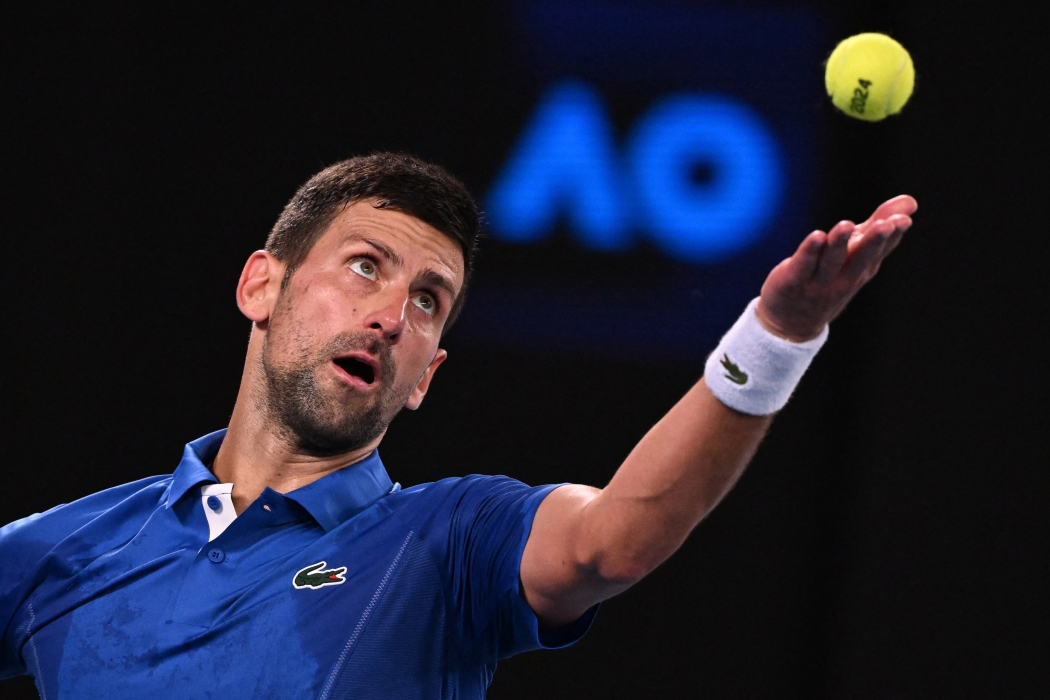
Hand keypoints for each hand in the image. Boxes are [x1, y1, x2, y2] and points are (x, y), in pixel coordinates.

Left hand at [756, 195, 916, 341]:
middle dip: (873, 241)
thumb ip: (879, 224)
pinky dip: (809, 252)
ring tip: (846, 225)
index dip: (892, 236)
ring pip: (831, 261)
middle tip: (886, 225)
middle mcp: (844, 277)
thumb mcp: (857, 253)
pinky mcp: (792, 281)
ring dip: (839, 243)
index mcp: (862, 268)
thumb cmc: (831, 279)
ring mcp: (818, 282)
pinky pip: (802, 266)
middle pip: (860, 258)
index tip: (903, 220)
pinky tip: (816, 236)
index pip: (879, 251)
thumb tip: (911, 201)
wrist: (793, 322)